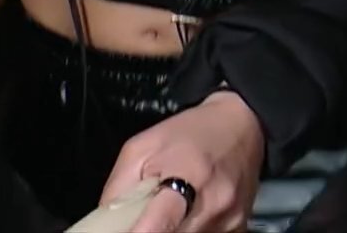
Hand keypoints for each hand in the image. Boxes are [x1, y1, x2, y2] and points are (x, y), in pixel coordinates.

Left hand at [97, 90, 264, 231]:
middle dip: (149, 231)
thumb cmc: (191, 133)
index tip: (124, 229)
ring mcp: (229, 221)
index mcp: (188, 177)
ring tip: (168, 214)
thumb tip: (105, 226)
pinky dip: (190, 232)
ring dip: (171, 232)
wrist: (242, 124)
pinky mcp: (239, 228)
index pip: (155, 228)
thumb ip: (118, 189)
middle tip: (143, 218)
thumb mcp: (141, 147)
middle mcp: (214, 204)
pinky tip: (186, 218)